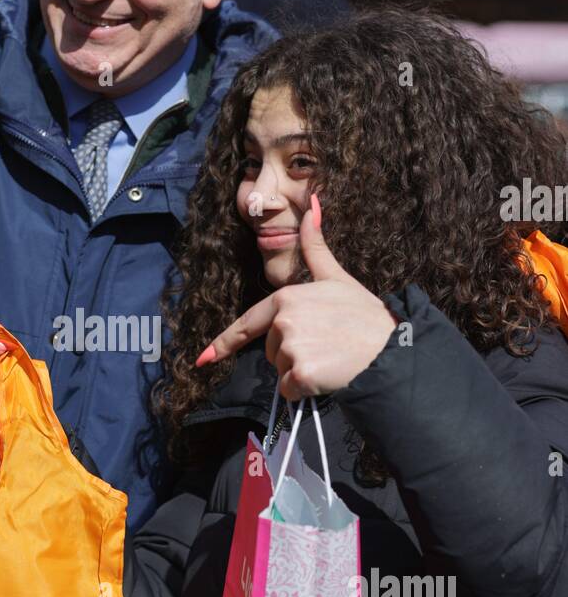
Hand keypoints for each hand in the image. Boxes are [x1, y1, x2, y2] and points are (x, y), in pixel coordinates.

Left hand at [197, 199, 396, 399]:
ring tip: (331, 357)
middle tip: (327, 344)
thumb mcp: (337, 277)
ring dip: (300, 372)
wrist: (391, 347)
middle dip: (292, 353)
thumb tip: (312, 205)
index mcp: (286, 297)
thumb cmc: (365, 315)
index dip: (225, 342)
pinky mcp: (300, 374)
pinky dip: (304, 391)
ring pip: (281, 372)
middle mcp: (283, 320)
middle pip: (271, 350)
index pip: (248, 323)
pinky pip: (289, 391)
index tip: (204, 359)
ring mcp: (290, 347)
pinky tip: (328, 375)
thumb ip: (316, 248)